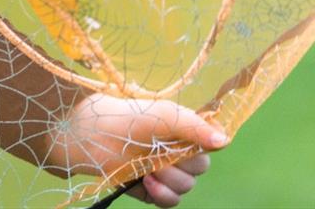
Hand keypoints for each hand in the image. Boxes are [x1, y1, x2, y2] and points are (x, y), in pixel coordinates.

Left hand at [48, 93, 228, 207]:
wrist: (88, 133)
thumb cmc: (126, 117)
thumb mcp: (165, 114)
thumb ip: (196, 127)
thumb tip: (225, 142)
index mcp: (181, 131)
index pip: (209, 146)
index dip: (202, 149)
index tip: (188, 145)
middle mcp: (174, 151)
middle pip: (200, 169)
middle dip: (183, 165)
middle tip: (162, 156)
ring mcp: (161, 171)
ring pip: (186, 187)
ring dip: (171, 180)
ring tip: (149, 169)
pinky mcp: (147, 189)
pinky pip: (170, 202)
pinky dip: (164, 196)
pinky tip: (149, 184)